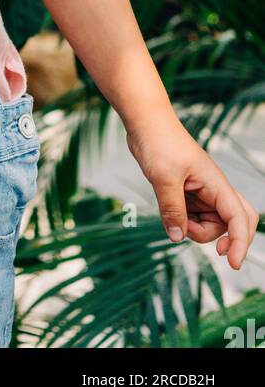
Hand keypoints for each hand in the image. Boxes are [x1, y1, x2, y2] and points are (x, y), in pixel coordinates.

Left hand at [125, 116, 258, 268]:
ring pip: (210, 223)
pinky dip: (184, 221)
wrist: (145, 123)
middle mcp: (213, 189)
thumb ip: (172, 209)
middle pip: (231, 224)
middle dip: (219, 238)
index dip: (240, 242)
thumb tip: (177, 237)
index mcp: (216, 183)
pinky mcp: (187, 193)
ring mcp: (201, 191)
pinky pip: (193, 216)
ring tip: (172, 215)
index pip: (239, 218)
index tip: (232, 264)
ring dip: (194, 228)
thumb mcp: (163, 177)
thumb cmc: (158, 142)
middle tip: (198, 239)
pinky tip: (169, 212)